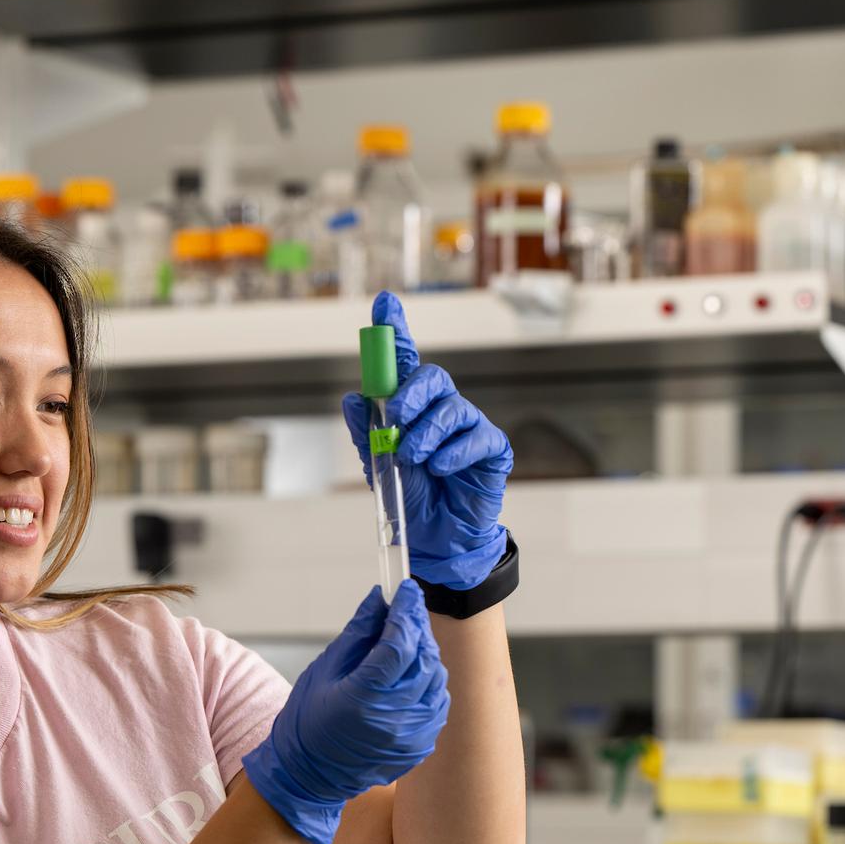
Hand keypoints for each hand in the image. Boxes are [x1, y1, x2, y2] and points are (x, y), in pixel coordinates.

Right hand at [241, 581, 449, 843]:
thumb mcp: (325, 669)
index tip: (407, 589)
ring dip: (425, 654)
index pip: (400, 642)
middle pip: (424, 657)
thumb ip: (358, 632)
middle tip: (406, 609)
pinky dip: (429, 681)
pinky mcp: (420, 745)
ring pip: (437, 678)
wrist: (310, 775)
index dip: (406, 610)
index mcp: (364, 696)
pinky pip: (437, 702)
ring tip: (406, 642)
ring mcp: (411, 735)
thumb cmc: (307, 721)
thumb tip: (379, 599)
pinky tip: (410, 674)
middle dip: (417, 627)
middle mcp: (394, 717)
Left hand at [342, 290, 512, 589]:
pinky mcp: (492, 448)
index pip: (404, 362)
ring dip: (425, 433)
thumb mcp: (378, 465)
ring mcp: (468, 426)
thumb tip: (352, 398)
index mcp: (410, 407)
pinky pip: (476, 437)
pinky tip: (441, 469)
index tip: (383, 303)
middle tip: (394, 419)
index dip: (395, 330)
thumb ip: (365, 432)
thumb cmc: (408, 497)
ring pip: (451, 408)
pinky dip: (452, 453)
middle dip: (410, 394)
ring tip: (412, 458)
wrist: (433, 540)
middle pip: (431, 377)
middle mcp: (441, 409)